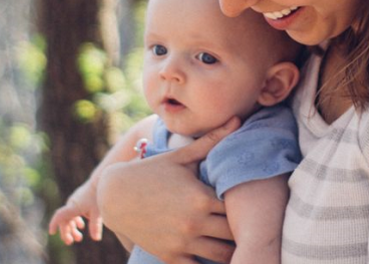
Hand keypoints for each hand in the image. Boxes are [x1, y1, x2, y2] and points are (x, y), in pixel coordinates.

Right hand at [48, 182, 102, 244]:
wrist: (100, 180)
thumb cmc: (98, 195)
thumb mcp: (98, 211)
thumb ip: (96, 225)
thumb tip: (96, 239)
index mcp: (73, 206)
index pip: (60, 216)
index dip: (54, 224)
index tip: (52, 232)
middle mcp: (71, 204)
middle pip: (64, 221)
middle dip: (66, 232)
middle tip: (70, 242)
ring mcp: (74, 202)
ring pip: (69, 218)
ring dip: (72, 228)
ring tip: (79, 238)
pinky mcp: (78, 201)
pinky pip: (73, 213)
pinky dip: (76, 221)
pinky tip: (81, 226)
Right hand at [98, 118, 240, 263]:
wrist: (114, 195)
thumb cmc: (152, 171)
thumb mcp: (181, 157)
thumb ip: (212, 141)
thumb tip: (236, 119)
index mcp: (201, 197)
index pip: (240, 209)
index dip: (249, 208)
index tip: (254, 205)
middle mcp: (194, 223)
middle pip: (236, 234)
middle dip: (244, 230)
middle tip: (251, 226)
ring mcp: (182, 242)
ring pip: (222, 256)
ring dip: (232, 250)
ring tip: (237, 242)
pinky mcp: (170, 256)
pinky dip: (209, 263)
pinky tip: (214, 254)